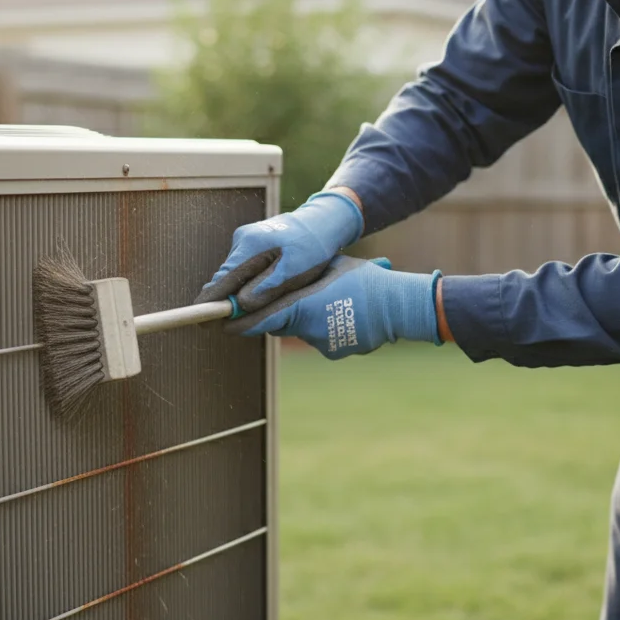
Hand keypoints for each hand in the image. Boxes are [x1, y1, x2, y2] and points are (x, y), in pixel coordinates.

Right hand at [195, 189, 363, 313]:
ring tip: (258, 306)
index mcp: (250, 246)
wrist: (322, 222)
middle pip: (226, 279)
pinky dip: (250, 283)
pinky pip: (245, 269)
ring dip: (242, 292)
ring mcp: (245, 240)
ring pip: (236, 275)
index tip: (200, 319)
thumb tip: (240, 305)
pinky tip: (264, 290)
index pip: (222, 279)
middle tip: (229, 324)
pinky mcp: (251, 243)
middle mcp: (242, 240)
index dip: (210, 301)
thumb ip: (266, 288)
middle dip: (228, 301)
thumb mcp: (293, 271)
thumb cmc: (312, 247)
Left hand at [225, 254, 443, 359]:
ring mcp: (321, 342)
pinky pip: (321, 338)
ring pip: (301, 330)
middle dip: (281, 314)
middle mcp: (307, 328)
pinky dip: (327, 328)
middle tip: (291, 300)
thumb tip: (276, 281)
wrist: (398, 306)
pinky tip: (346, 315)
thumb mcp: (329, 268)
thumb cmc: (364, 280)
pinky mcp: (335, 351)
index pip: (261, 318)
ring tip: (334, 301)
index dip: (240, 322)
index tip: (222, 324)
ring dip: (308, 319)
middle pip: (280, 324)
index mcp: (302, 305)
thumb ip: (299, 279)